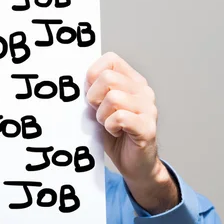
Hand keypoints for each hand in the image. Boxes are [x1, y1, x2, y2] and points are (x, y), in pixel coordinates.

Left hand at [86, 52, 177, 212]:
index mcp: (133, 81)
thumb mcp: (100, 107)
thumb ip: (93, 90)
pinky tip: (115, 133)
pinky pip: (119, 117)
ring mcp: (148, 108)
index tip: (93, 94)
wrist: (134, 164)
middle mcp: (144, 91)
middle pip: (108, 79)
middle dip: (94, 98)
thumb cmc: (116, 134)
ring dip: (102, 116)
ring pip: (113, 98)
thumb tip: (75, 79)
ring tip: (108, 125)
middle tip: (99, 114)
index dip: (94, 75)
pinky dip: (110, 127)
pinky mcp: (147, 127)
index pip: (110, 59)